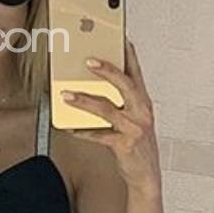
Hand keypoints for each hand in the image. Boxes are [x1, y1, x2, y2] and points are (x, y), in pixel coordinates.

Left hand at [61, 39, 160, 192]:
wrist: (146, 176)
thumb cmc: (137, 145)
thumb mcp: (134, 120)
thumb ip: (120, 102)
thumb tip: (94, 85)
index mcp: (144, 102)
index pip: (136, 72)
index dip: (128, 53)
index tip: (118, 36)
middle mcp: (142, 112)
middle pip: (125, 84)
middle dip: (107, 70)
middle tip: (88, 59)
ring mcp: (134, 128)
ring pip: (107, 109)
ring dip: (85, 100)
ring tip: (66, 94)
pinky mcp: (124, 145)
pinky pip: (99, 135)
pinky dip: (83, 131)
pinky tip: (70, 128)